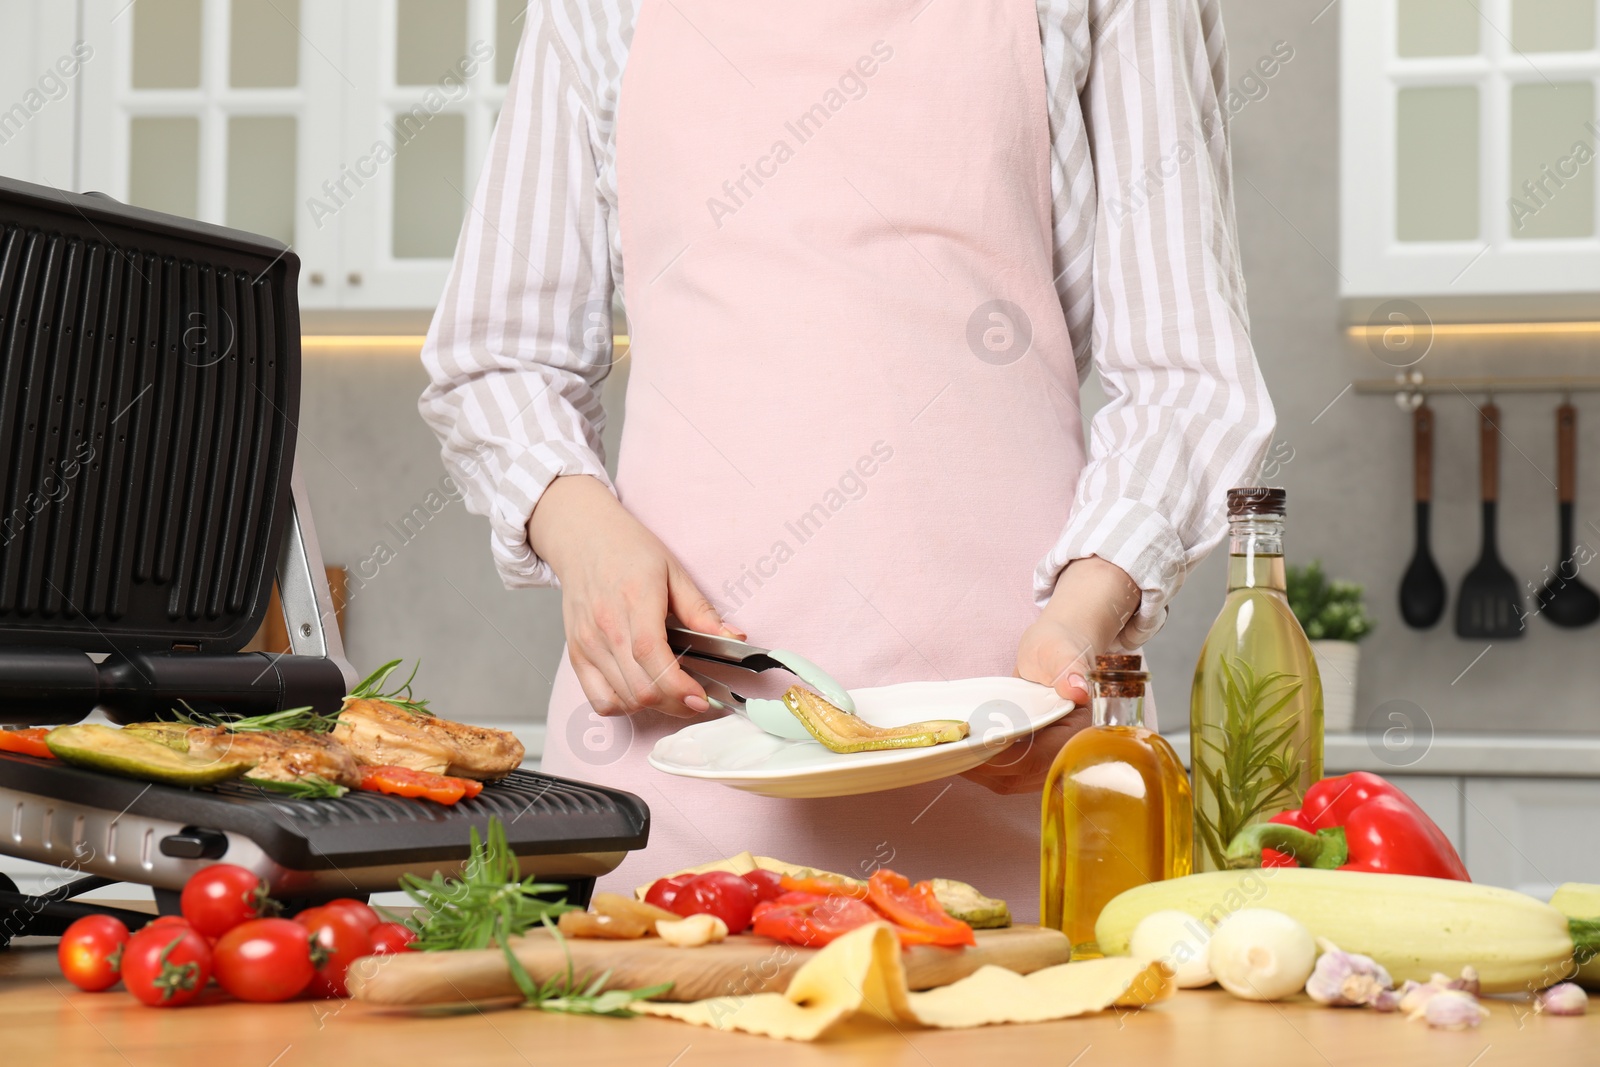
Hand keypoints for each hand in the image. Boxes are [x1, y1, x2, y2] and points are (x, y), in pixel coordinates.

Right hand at [529, 475, 742, 717]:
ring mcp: (588, 643)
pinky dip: (623, 706)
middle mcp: (606, 626)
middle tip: (696, 699)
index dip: (678, 687)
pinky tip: (640, 691)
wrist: (583, 538)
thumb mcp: (673, 570)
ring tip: (671, 692)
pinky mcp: (576, 654)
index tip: (701, 698)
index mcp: (635, 600)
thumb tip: (734, 638)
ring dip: (653, 706)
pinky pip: (599, 699)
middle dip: (675, 703)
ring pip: (622, 699)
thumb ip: (701, 610)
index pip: (652, 655)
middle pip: (640, 687)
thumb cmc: (628, 550)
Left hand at [961, 556, 1141, 794]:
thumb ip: (1070, 668)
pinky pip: (1004, 775)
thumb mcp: (1065, 652)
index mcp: (1080, 734)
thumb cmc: (1060, 650)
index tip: (972, 746)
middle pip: (1019, 777)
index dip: (1004, 757)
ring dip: (976, 770)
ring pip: (1008, 781)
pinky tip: (958, 753)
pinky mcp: (1029, 763)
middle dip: (981, 766)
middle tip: (948, 749)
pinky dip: (980, 767)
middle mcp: (1064, 757)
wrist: (1056, 655)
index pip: (1039, 759)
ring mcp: (1045, 763)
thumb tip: (1077, 689)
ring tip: (946, 752)